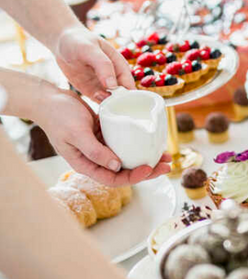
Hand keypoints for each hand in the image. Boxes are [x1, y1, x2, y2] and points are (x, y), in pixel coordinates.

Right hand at [36, 86, 170, 185]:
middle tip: (168, 164)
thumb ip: (95, 152)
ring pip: (129, 159)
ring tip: (165, 154)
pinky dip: (139, 144)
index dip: (134, 177)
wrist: (49, 99)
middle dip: (148, 170)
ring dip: (147, 158)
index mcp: (87, 165)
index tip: (150, 168)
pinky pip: (126, 145)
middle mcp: (96, 160)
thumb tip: (116, 167)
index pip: (115, 179)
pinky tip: (152, 141)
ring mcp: (102, 149)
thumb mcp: (77, 133)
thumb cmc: (59, 116)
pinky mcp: (105, 137)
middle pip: (126, 172)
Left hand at [55, 26, 133, 102]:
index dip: (130, 98)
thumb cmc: (79, 41)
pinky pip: (99, 102)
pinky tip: (97, 105)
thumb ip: (103, 66)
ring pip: (111, 102)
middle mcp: (115, 78)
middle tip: (113, 111)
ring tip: (102, 106)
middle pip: (123, 97)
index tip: (125, 106)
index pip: (130, 86)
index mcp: (121, 67)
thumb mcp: (90, 50)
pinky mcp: (92, 92)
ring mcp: (103, 86)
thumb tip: (113, 86)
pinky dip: (100, 106)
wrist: (62, 42)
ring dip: (109, 107)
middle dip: (120, 106)